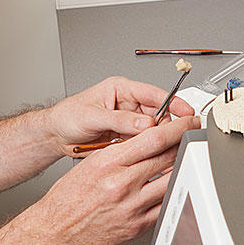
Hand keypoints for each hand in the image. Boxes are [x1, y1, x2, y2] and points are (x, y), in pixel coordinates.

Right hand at [25, 114, 197, 244]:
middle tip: (193, 137)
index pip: (153, 138)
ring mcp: (131, 207)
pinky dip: (172, 195)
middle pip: (168, 157)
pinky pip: (165, 207)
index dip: (177, 128)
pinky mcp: (136, 227)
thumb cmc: (69, 198)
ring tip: (187, 161)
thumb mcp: (91, 163)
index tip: (187, 123)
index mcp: (108, 163)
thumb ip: (121, 152)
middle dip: (185, 144)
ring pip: (171, 181)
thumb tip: (149, 141)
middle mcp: (121, 184)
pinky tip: (174, 187)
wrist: (55, 230)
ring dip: (183, 168)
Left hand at [47, 75, 196, 151]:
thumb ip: (120, 120)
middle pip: (159, 113)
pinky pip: (143, 142)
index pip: (155, 94)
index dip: (174, 102)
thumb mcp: (93, 116)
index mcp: (122, 89)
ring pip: (154, 131)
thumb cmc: (68, 117)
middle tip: (175, 138)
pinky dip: (148, 149)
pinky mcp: (127, 137)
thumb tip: (145, 125)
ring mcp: (129, 121)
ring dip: (157, 140)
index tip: (187, 112)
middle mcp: (129, 104)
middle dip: (167, 126)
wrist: (56, 135)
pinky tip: (150, 155)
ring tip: (162, 149)